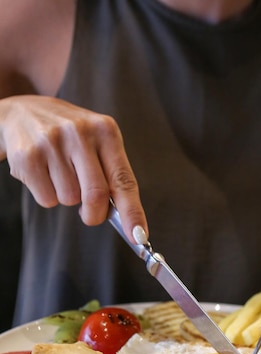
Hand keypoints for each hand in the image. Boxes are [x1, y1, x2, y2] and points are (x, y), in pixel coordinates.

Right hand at [0, 94, 147, 241]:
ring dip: (67, 198)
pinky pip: (47, 199)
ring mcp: (52, 143)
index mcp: (105, 131)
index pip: (124, 180)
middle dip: (95, 215)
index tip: (138, 236)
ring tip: (59, 174)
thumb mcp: (96, 143)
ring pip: (70, 199)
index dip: (132, 212)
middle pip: (96, 196)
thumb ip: (111, 175)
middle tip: (90, 214)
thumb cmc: (69, 138)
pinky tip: (43, 174)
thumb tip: (125, 219)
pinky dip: (48, 196)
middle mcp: (80, 133)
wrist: (22, 112)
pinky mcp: (28, 157)